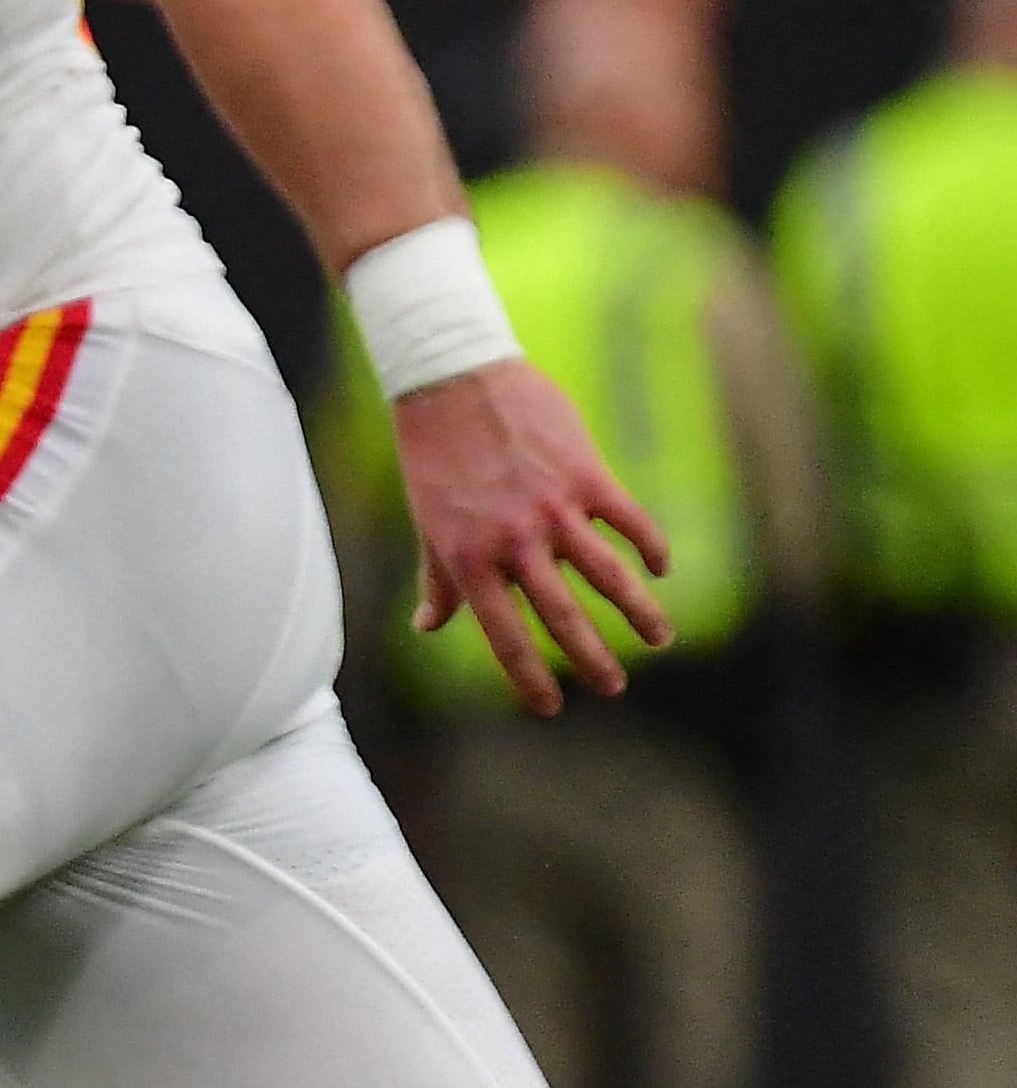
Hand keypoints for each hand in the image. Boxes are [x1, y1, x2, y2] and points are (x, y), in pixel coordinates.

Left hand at [389, 359, 673, 713]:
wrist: (453, 380)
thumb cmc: (433, 455)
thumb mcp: (427, 522)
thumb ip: (438, 579)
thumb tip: (427, 626)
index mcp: (468, 559)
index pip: (503, 635)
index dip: (529, 676)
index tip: (551, 707)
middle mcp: (512, 542)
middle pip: (562, 617)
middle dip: (593, 660)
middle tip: (615, 689)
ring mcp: (553, 509)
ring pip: (608, 576)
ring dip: (639, 613)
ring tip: (659, 641)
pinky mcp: (586, 476)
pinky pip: (629, 521)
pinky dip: (650, 548)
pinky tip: (660, 569)